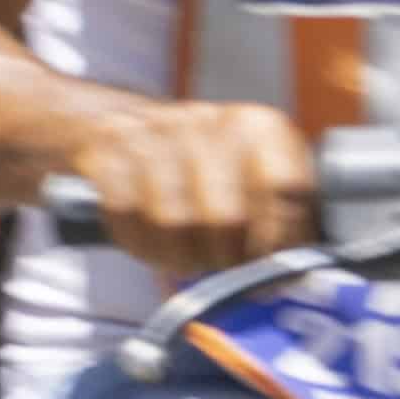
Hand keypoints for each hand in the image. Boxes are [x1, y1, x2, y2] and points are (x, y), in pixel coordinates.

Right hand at [70, 97, 318, 283]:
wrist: (102, 125)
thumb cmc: (195, 169)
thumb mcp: (249, 175)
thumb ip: (279, 215)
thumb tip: (297, 278)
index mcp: (256, 125)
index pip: (284, 189)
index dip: (279, 239)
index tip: (270, 266)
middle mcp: (205, 120)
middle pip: (225, 217)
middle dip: (221, 257)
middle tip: (219, 264)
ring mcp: (149, 133)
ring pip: (173, 222)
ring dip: (177, 256)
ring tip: (183, 257)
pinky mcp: (103, 151)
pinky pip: (126, 216)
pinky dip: (137, 243)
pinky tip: (148, 243)